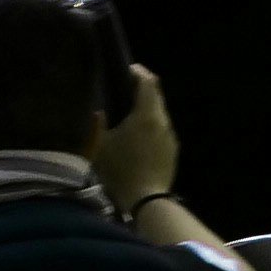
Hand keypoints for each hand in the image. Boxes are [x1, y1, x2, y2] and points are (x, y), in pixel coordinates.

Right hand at [94, 64, 184, 211]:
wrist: (147, 200)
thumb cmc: (121, 171)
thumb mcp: (100, 146)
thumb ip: (97, 124)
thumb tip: (98, 111)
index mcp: (147, 115)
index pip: (148, 82)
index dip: (138, 72)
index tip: (126, 70)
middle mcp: (163, 121)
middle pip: (156, 96)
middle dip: (141, 89)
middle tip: (122, 90)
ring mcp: (170, 136)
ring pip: (159, 113)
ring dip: (145, 109)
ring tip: (126, 114)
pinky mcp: (173, 150)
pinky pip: (161, 129)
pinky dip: (150, 124)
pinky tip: (136, 135)